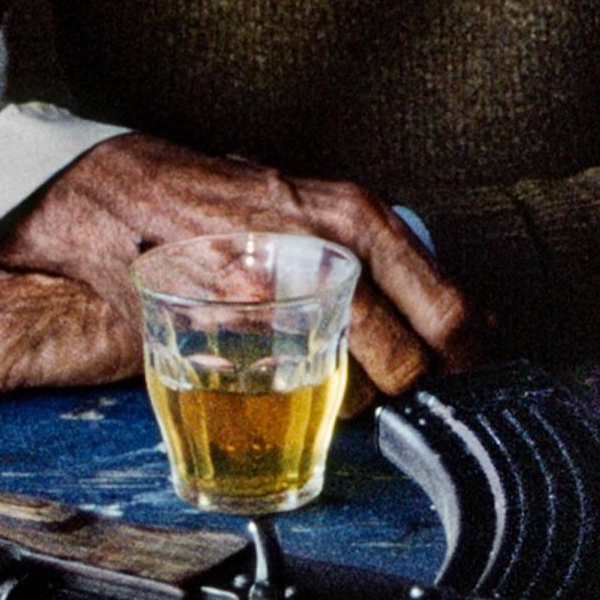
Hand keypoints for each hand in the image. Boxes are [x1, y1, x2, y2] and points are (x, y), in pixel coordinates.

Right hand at [0, 133, 474, 395]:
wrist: (128, 197)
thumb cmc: (233, 203)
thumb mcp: (320, 208)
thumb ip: (386, 255)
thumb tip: (471, 313)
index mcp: (356, 217)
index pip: (446, 306)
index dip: (466, 354)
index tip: (468, 370)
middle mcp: (323, 255)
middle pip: (407, 359)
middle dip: (414, 388)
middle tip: (409, 392)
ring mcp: (274, 298)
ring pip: (352, 385)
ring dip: (362, 401)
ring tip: (350, 387)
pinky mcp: (231, 334)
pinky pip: (293, 391)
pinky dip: (309, 402)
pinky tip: (301, 390)